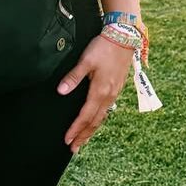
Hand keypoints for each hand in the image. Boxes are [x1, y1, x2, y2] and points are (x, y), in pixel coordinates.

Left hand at [57, 35, 133, 153]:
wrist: (123, 36)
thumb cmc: (103, 47)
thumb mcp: (86, 61)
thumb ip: (73, 77)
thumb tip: (61, 91)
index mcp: (100, 91)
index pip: (86, 116)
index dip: (76, 129)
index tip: (67, 140)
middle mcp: (109, 95)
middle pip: (95, 121)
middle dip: (83, 136)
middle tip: (73, 148)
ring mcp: (115, 92)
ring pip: (102, 117)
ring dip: (92, 129)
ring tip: (82, 139)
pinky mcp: (117, 87)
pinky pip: (107, 109)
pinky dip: (99, 119)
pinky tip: (95, 120)